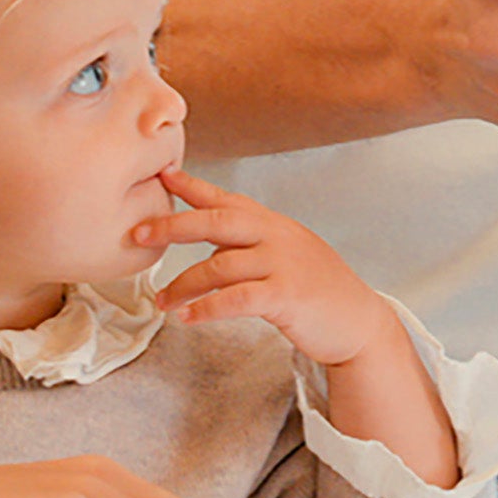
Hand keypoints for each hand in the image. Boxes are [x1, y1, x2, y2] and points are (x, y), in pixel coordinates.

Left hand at [139, 169, 392, 365]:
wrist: (358, 323)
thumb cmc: (317, 291)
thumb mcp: (285, 255)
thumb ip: (249, 247)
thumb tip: (208, 249)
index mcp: (272, 224)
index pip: (226, 199)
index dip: (192, 185)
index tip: (162, 174)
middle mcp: (276, 236)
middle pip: (216, 221)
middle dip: (173, 225)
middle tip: (138, 233)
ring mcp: (283, 264)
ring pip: (218, 267)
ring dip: (182, 285)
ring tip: (161, 301)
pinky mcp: (287, 296)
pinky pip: (236, 299)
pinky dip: (207, 309)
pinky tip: (188, 318)